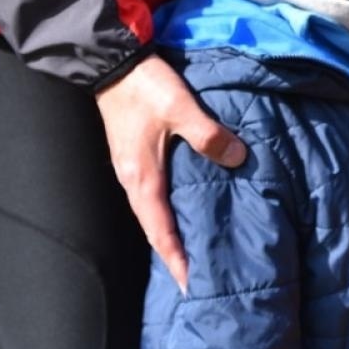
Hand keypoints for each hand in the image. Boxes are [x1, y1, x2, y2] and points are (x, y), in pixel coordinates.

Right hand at [94, 55, 246, 290]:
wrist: (111, 62)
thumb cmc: (144, 87)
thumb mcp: (180, 107)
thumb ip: (208, 134)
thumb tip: (237, 159)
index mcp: (142, 177)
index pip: (160, 231)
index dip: (176, 259)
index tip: (189, 286)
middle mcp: (133, 180)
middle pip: (154, 229)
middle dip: (173, 255)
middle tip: (196, 279)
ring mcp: (131, 168)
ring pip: (153, 213)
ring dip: (170, 234)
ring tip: (193, 252)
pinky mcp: (135, 156)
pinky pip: (152, 195)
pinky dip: (167, 212)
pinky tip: (185, 209)